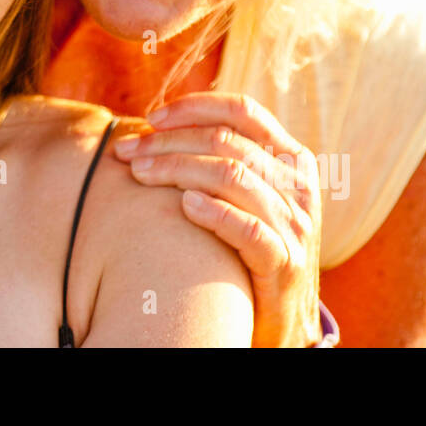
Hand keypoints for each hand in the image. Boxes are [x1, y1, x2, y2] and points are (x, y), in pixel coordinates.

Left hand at [113, 92, 323, 346]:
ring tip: (139, 173)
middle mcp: (298, 185)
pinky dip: (213, 212)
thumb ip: (224, 160)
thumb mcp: (252, 195)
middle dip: (169, 141)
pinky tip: (183, 206)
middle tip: (127, 151)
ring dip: (177, 169)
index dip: (194, 107)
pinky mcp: (285, 263)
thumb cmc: (253, 246)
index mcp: (292, 158)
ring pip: (232, 176)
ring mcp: (295, 224)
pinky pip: (248, 229)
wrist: (285, 317)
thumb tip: (158, 127)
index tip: (151, 118)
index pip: (243, 110)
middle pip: (226, 141)